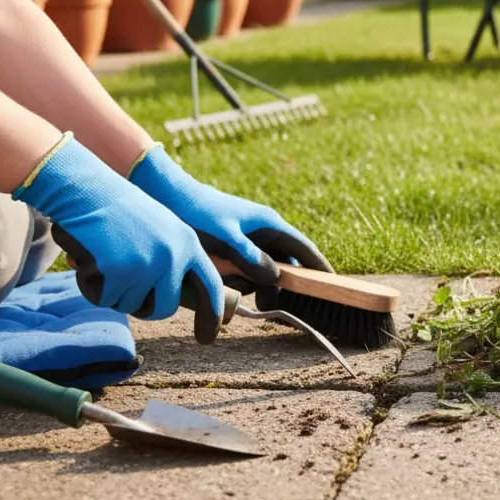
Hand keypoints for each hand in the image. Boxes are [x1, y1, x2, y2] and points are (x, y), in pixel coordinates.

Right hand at [12, 134, 222, 341]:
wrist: (89, 190)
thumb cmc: (121, 210)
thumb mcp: (163, 229)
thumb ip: (175, 258)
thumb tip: (175, 297)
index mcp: (188, 244)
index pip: (211, 286)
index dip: (212, 313)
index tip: (208, 336)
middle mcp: (174, 256)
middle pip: (165, 307)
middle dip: (146, 308)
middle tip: (127, 291)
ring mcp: (148, 264)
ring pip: (131, 305)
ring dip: (116, 293)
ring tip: (108, 262)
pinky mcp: (120, 271)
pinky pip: (107, 299)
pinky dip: (95, 289)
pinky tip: (93, 263)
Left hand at [126, 144, 332, 298]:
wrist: (167, 196)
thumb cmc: (199, 214)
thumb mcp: (225, 237)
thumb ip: (251, 258)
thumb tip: (275, 277)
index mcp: (270, 224)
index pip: (304, 249)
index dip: (318, 267)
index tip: (332, 284)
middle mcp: (263, 231)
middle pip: (283, 264)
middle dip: (275, 285)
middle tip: (264, 302)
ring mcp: (248, 238)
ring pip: (261, 270)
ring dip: (250, 284)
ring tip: (229, 286)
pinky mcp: (231, 246)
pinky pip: (243, 269)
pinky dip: (236, 280)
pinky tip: (221, 284)